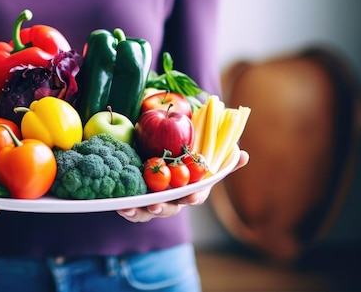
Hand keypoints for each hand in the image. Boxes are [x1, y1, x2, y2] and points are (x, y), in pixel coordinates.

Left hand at [117, 149, 249, 222]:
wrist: (168, 148)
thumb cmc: (191, 151)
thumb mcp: (207, 150)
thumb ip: (225, 155)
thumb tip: (243, 155)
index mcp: (192, 189)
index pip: (195, 196)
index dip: (193, 197)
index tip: (190, 197)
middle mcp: (174, 198)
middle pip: (169, 208)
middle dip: (162, 208)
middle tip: (154, 206)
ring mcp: (156, 199)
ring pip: (148, 211)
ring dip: (138, 213)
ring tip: (126, 208)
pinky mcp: (139, 196)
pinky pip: (134, 207)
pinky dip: (126, 208)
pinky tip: (117, 203)